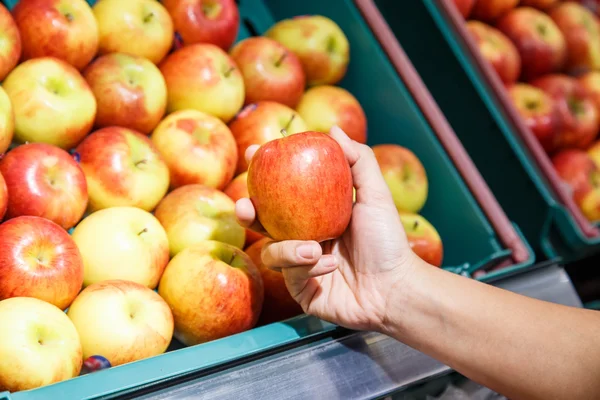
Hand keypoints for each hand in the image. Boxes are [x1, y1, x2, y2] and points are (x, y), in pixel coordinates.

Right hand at [236, 126, 420, 331]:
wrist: (396, 288)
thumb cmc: (388, 241)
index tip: (254, 153)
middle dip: (248, 213)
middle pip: (264, 222)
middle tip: (244, 206)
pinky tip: (331, 266)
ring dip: (288, 249)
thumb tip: (332, 130)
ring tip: (314, 248)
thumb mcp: (375, 196)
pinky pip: (291, 275)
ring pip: (272, 252)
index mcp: (316, 214)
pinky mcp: (302, 290)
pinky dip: (309, 268)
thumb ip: (358, 161)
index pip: (282, 191)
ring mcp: (301, 265)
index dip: (263, 173)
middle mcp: (304, 237)